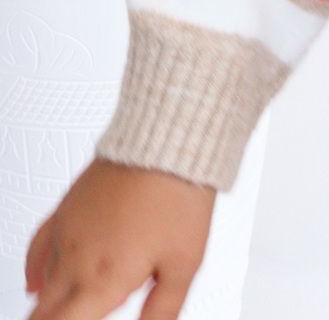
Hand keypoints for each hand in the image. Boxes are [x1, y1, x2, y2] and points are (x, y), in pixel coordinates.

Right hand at [24, 155, 215, 318]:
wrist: (167, 137)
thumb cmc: (179, 195)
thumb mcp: (183, 265)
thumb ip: (161, 311)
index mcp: (101, 280)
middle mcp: (75, 259)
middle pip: (44, 314)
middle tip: (80, 313)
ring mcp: (67, 232)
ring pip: (43, 285)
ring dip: (51, 303)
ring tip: (69, 307)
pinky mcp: (66, 208)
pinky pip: (37, 247)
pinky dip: (33, 272)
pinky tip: (35, 285)